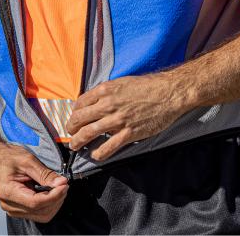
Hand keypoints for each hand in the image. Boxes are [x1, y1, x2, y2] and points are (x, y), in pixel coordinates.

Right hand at [0, 142, 68, 222]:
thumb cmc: (6, 156)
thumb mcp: (27, 160)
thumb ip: (45, 174)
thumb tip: (62, 183)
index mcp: (7, 192)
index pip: (36, 203)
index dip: (54, 196)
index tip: (64, 184)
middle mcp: (8, 205)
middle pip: (40, 212)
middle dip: (56, 199)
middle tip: (63, 184)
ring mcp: (12, 209)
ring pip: (41, 216)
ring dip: (54, 203)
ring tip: (57, 188)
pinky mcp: (17, 209)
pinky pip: (37, 213)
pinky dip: (47, 204)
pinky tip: (49, 192)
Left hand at [65, 72, 191, 161]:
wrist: (168, 93)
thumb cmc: (146, 86)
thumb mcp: (121, 83)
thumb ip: (106, 92)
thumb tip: (94, 102)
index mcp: (105, 90)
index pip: (80, 103)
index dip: (74, 113)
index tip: (74, 119)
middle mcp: (107, 104)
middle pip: (80, 119)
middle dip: (71, 129)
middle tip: (70, 135)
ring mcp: (118, 120)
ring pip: (89, 133)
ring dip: (78, 142)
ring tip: (75, 147)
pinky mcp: (129, 133)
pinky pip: (109, 147)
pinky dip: (99, 153)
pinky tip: (95, 155)